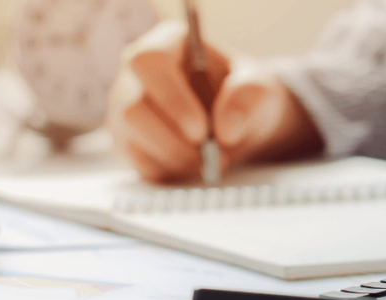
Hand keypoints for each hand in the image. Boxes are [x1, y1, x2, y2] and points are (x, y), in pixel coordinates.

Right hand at [107, 21, 322, 182]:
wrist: (241, 122)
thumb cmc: (245, 94)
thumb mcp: (259, 88)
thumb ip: (247, 98)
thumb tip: (226, 130)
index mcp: (168, 43)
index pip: (149, 62)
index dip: (171, 99)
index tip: (201, 130)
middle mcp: (138, 72)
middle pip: (131, 105)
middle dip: (173, 138)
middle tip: (209, 156)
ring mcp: (126, 106)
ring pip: (129, 134)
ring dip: (173, 156)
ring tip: (209, 162)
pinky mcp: (127, 139)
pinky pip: (136, 160)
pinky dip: (169, 169)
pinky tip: (194, 164)